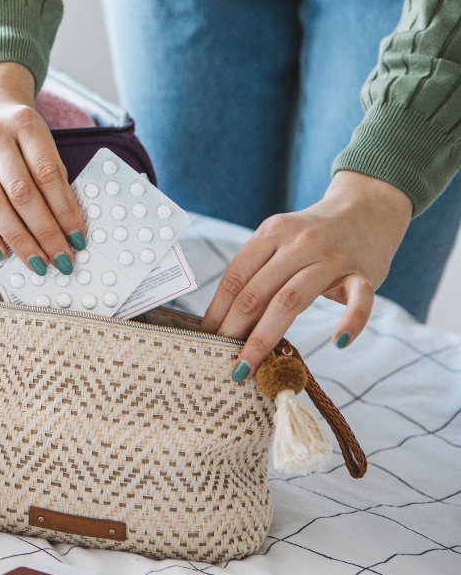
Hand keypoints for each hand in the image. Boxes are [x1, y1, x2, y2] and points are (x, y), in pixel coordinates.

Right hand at [0, 62, 86, 276]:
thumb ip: (52, 176)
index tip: (78, 238)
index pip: (48, 173)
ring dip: (16, 238)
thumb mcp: (41, 139)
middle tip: (60, 258)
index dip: (65, 210)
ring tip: (36, 261)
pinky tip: (1, 254)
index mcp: (24, 123)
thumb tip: (66, 227)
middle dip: (44, 231)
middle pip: (21, 191)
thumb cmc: (18, 130)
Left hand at [202, 170, 412, 380]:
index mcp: (271, 234)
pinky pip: (360, 299)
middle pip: (257, 294)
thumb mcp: (280, 241)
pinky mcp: (365, 273)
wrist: (367, 208)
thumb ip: (258, 273)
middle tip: (224, 362)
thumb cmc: (312, 235)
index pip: (235, 278)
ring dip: (266, 337)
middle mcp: (298, 243)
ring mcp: (332, 257)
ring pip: (292, 300)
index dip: (217, 312)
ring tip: (251, 366)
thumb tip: (225, 321)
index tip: (206, 340)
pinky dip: (351, 321)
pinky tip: (338, 342)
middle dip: (235, 332)